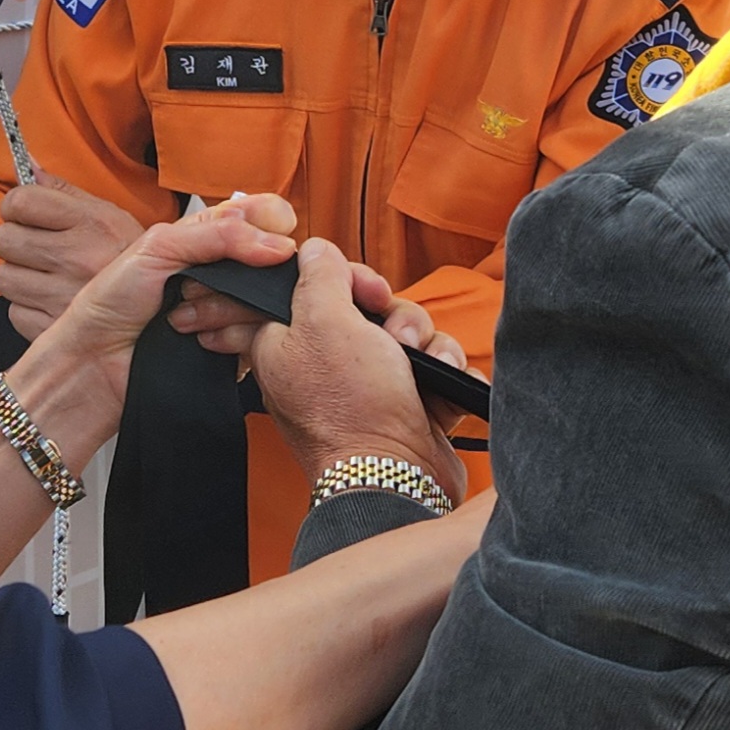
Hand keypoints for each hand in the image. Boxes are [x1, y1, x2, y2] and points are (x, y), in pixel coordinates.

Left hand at [0, 178, 148, 336]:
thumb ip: (64, 191)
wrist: (164, 308)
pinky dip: (28, 307)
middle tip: (35, 245)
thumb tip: (29, 164)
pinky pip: (15, 311)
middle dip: (15, 240)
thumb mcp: (108, 215)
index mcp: (90, 223)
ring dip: (20, 276)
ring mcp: (64, 296)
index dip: (16, 205)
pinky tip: (51, 300)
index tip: (24, 212)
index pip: (20, 201)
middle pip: (4, 240)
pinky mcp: (53, 329)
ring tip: (45, 275)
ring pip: (5, 278)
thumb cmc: (128, 259)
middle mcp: (76, 258)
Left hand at [8, 193, 297, 453]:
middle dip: (239, 273)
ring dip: (225, 307)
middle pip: (273, 261)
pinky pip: (260, 338)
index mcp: (207, 236)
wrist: (94, 361)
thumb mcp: (160, 246)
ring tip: (183, 317)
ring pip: (266, 301)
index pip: (264, 215)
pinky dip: (230, 336)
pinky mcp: (237, 348)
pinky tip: (199, 340)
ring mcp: (233, 310)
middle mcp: (225, 270)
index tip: (263, 242)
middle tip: (193, 285)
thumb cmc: (111, 302)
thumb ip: (220, 234)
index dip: (270, 225)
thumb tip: (279, 244)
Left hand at [246, 238, 468, 502]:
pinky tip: (442, 387)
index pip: (301, 289)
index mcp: (285, 344)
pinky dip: (443, 374)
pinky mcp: (406, 404)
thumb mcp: (324, 321)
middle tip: (391, 330)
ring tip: (423, 365)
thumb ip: (319, 275)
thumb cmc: (350, 407)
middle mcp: (324, 364)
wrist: (397, 479)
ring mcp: (367, 386)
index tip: (353, 288)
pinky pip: (432, 367)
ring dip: (424, 343)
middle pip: (366, 306)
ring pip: (405, 334)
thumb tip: (314, 250)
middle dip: (392, 312)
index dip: (333, 279)